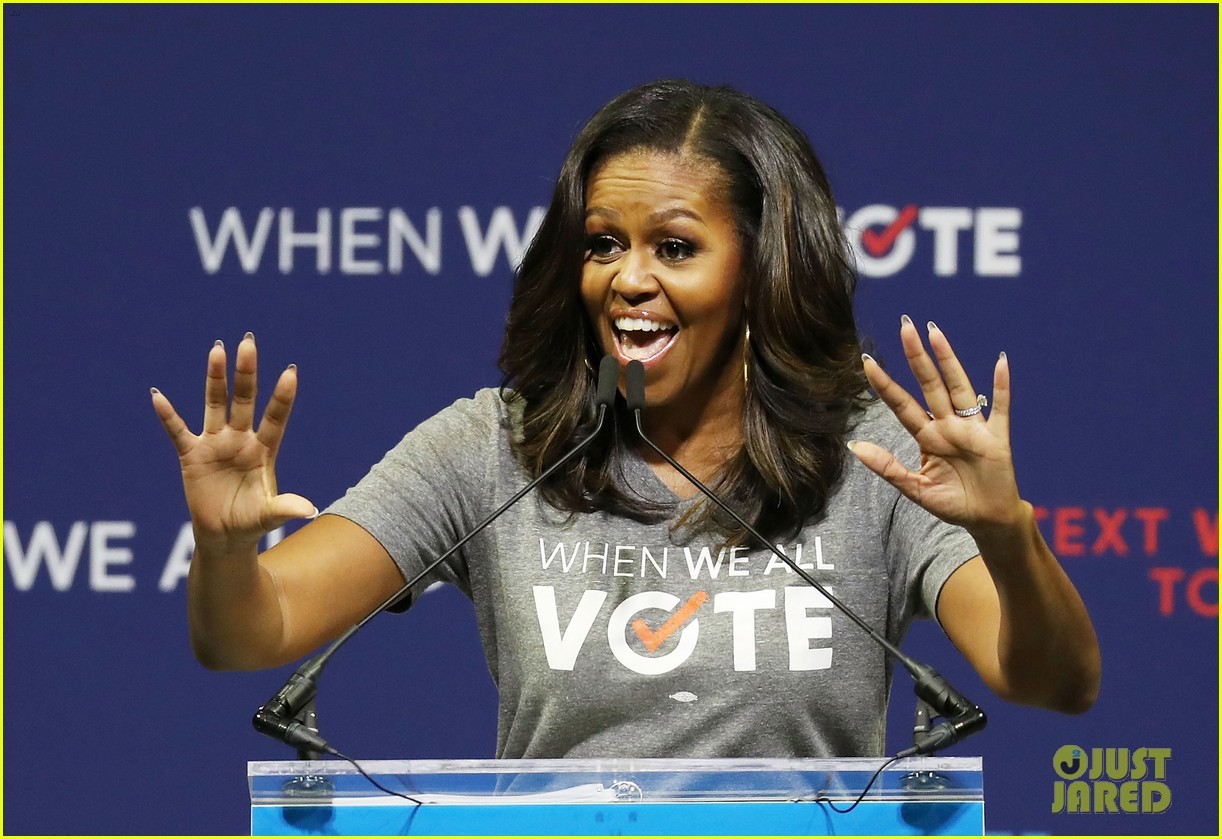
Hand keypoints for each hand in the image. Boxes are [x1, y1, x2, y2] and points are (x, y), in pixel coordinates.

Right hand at [151, 334, 315, 549]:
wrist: (224, 536)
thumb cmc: (251, 523)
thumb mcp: (268, 516)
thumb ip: (285, 508)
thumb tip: (311, 510)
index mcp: (264, 451)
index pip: (276, 418)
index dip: (282, 396)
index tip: (291, 371)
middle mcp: (241, 440)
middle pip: (244, 400)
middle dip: (246, 372)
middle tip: (248, 343)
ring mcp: (216, 444)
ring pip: (215, 404)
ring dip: (215, 378)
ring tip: (217, 349)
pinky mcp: (192, 455)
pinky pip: (177, 431)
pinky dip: (168, 415)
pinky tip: (158, 395)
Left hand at [851, 315, 1024, 535]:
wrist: (987, 520)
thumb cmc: (952, 503)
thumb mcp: (915, 489)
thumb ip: (887, 467)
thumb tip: (854, 445)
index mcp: (927, 438)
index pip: (901, 405)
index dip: (885, 384)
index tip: (866, 361)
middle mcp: (948, 426)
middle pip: (929, 385)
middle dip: (917, 357)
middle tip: (905, 326)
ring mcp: (973, 428)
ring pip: (958, 387)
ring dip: (948, 360)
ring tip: (936, 333)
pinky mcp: (997, 438)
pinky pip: (1001, 407)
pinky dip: (1001, 386)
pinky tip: (1000, 361)